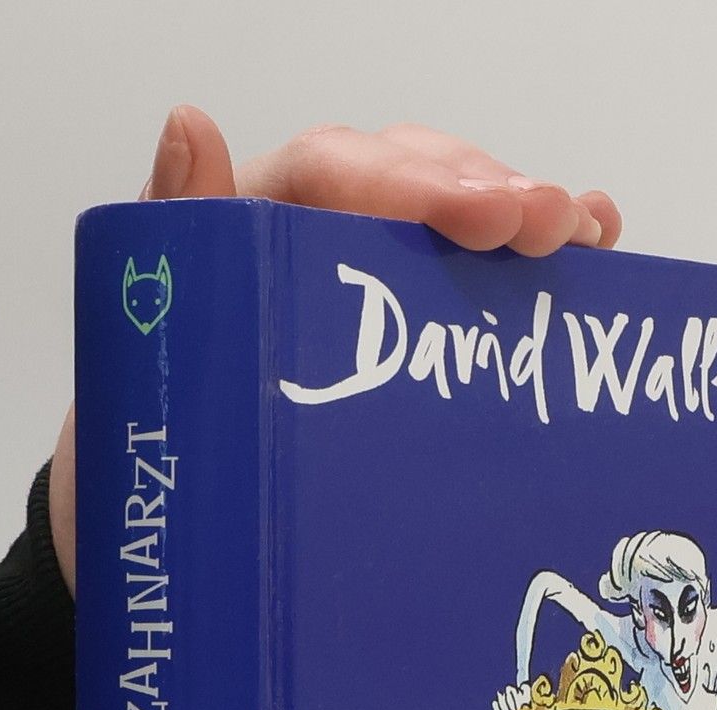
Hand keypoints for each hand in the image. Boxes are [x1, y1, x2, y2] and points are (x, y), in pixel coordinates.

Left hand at [49, 109, 622, 592]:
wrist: (140, 577)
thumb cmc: (130, 481)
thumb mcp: (134, 374)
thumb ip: (167, 250)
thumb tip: (191, 125)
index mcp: (232, 246)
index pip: (330, 177)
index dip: (413, 183)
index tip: (483, 217)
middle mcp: (295, 257)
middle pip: (404, 184)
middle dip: (486, 193)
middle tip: (553, 228)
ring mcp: (347, 305)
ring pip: (442, 224)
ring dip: (521, 217)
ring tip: (586, 233)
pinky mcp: (387, 358)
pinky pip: (459, 289)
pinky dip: (525, 271)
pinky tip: (587, 252)